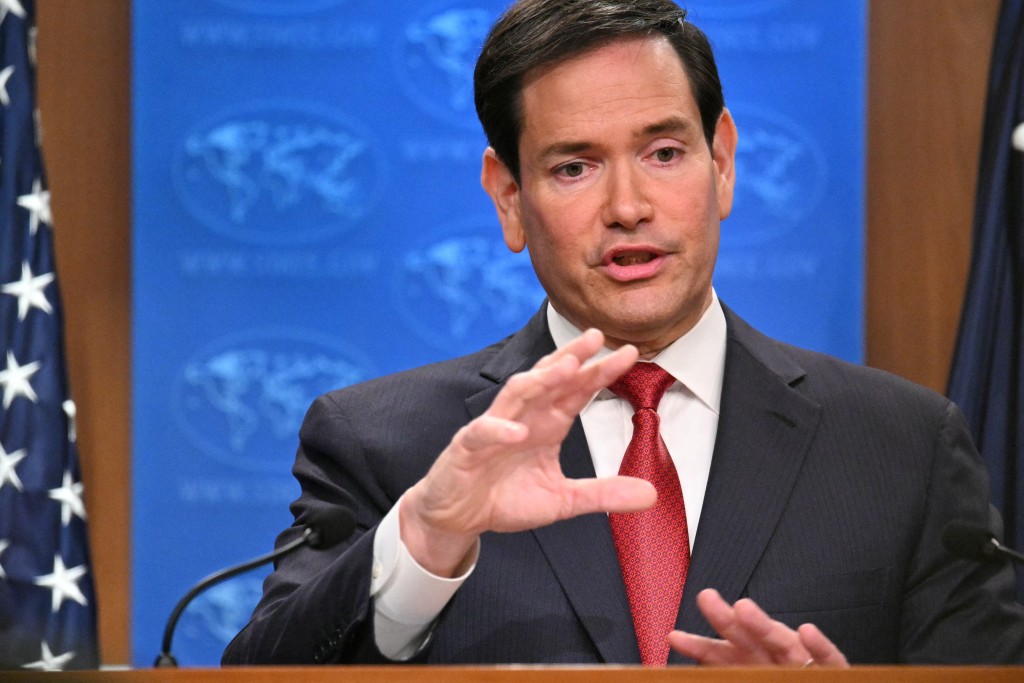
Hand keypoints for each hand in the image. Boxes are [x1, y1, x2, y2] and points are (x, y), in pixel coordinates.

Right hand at [400, 329, 655, 576]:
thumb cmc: (505, 498)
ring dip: (540, 380)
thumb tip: (652, 494)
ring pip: (517, 395)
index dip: (600, 372)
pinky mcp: (467, 448)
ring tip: (565, 368)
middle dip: (572, 357)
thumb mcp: (563, 501)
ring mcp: (494, 429)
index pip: (577, 391)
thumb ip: (604, 494)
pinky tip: (518, 431)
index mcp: (547, 424)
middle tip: (597, 336)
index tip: (631, 353)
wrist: (457, 516)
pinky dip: (499, 430)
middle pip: (548, 379)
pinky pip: (483, 434)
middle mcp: (523, 417)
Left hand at [668, 589, 848, 666]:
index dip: (700, 646)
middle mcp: (775, 659)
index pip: (723, 655)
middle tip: (706, 598)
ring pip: (782, 643)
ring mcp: (804, 663)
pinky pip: (829, 659)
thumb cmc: (791, 677)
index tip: (675, 637)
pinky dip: (819, 647)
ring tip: (743, 609)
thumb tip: (689, 673)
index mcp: (754, 663)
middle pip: (747, 640)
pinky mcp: (835, 671)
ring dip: (763, 625)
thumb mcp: (750, 673)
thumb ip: (729, 671)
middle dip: (726, 619)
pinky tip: (808, 632)